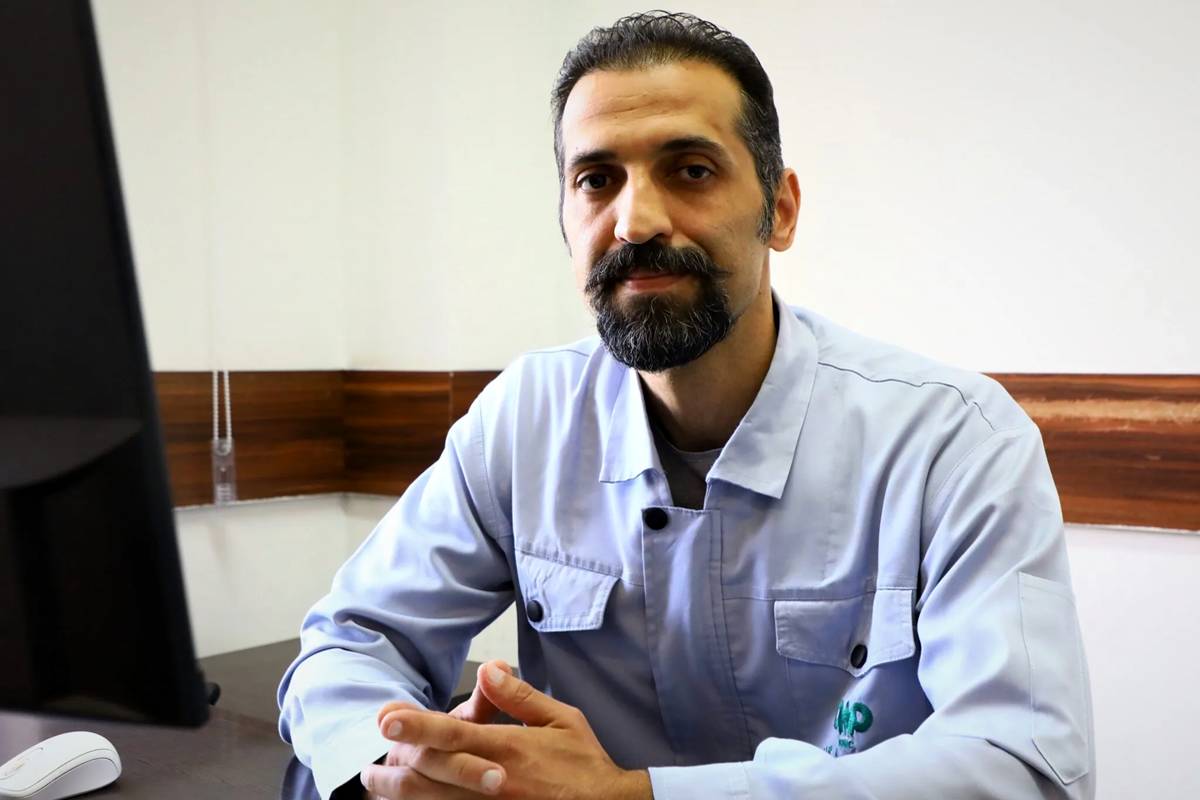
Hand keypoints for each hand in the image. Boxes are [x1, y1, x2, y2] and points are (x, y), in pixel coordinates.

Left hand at [362, 660, 651, 799]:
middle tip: (368, 761)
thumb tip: (491, 670)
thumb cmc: (584, 765)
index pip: (454, 734)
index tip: (386, 719)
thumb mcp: (561, 720)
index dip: (416, 726)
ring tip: (376, 783)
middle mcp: (494, 782)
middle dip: (396, 764)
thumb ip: (520, 697)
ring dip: (401, 793)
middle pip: (432, 773)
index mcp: (509, 749)